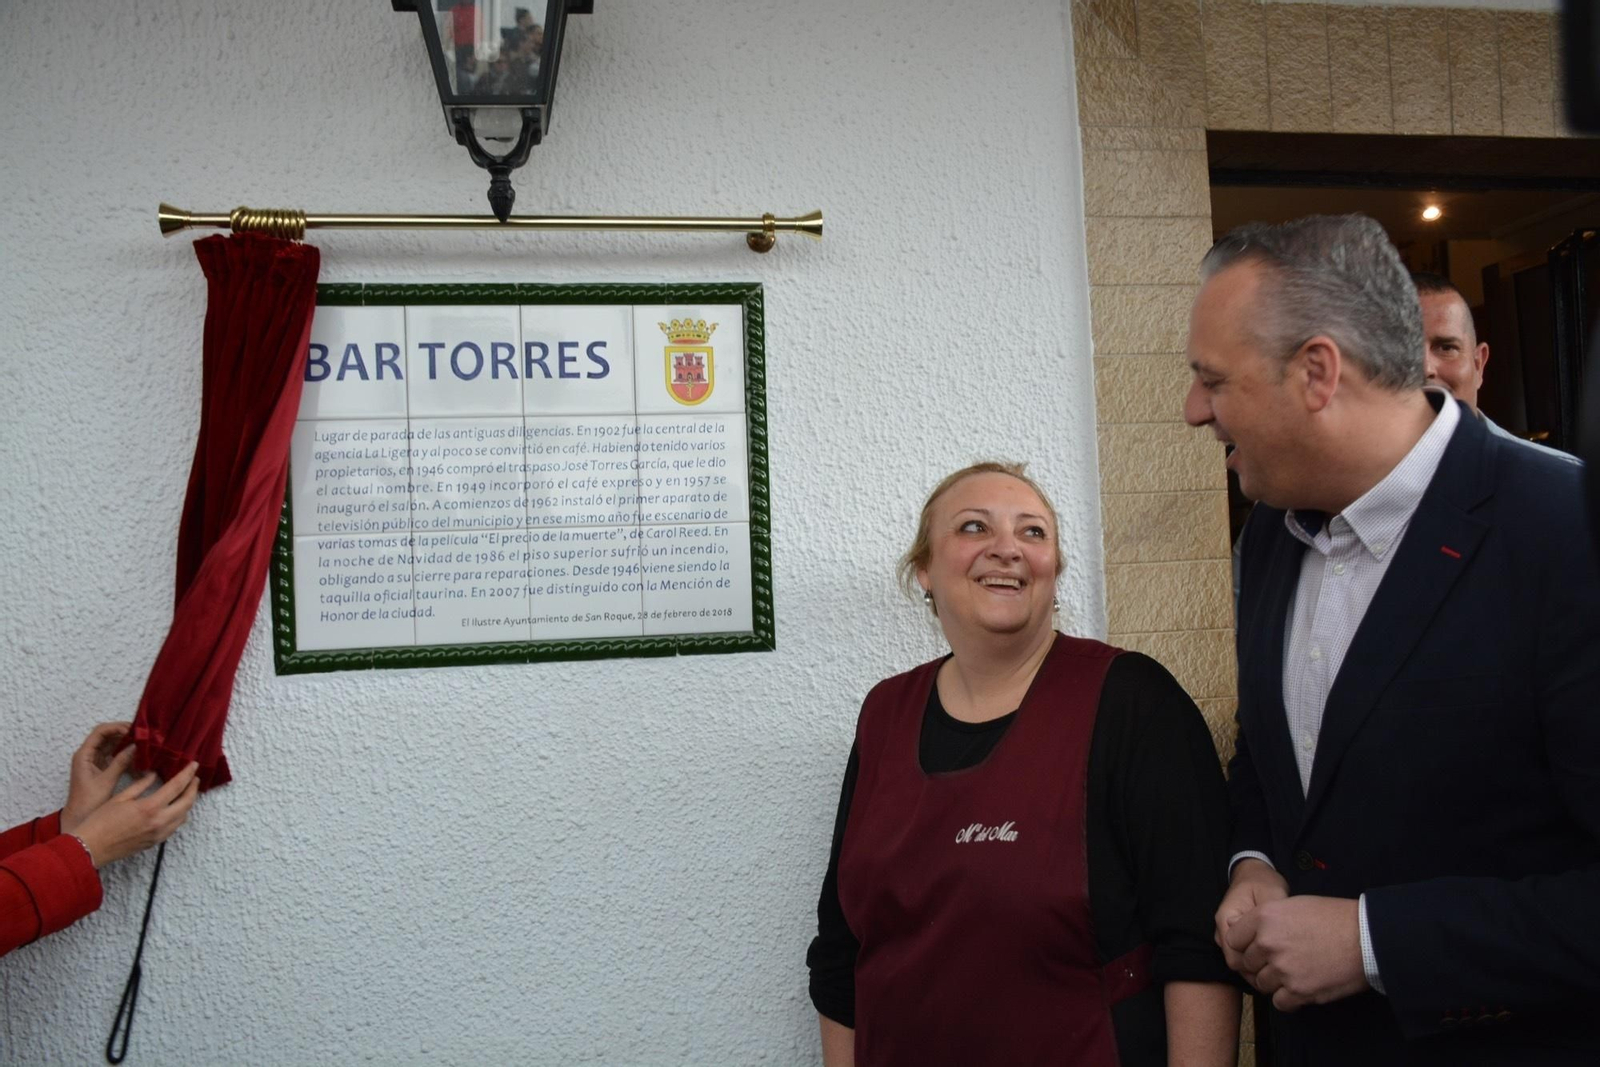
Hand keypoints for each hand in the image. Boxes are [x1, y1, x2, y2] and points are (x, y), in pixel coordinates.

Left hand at [60, 721, 136, 833]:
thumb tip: (136, 746)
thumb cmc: (88, 801)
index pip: (100, 731)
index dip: (117, 727)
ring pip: (112, 746)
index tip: (134, 730)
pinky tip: (138, 759)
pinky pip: (114, 756)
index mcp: (84, 755)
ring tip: (143, 745)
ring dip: (126, 744)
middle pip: (107, 736)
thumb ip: (120, 762)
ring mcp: (94, 762)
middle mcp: (88, 755)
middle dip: (124, 734)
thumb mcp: (106, 781)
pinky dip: (125, 756)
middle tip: (143, 736)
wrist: (78, 819)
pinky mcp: (101, 769)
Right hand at [73, 762, 200, 867]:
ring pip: (183, 816)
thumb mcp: (120, 798)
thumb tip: (155, 775)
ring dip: (188, 802)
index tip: (194, 765)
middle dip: (193, 788)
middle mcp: (159, 821)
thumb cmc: (100, 821)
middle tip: (194, 778)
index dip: (188, 774)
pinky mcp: (155, 842)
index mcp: (150, 807)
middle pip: (187, 802)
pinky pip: (174, 827)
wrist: (90, 848)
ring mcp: (159, 834)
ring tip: (185, 791)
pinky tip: (174, 808)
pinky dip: (179, 815)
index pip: (177, 787)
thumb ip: (141, 785)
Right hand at [1214, 858, 1287, 974]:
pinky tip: (1273, 960)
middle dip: (1257, 970)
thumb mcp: (1271, 894)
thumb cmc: (1262, 882)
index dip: (1255, 965)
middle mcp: (1223, 930)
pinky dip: (1257, 961)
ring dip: (1257, 967)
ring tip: (1280, 968)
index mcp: (1226, 919)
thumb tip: (1273, 940)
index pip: (1234, 956)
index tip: (1277, 967)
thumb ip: (1270, 917)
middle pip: (1236, 962)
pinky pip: (1243, 955)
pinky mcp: (1236, 937)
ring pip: (1239, 962)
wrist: (1254, 873)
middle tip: (1282, 973)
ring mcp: (1227, 934)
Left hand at [1223, 895, 1368, 1010]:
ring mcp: (1282, 969)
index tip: (1254, 948)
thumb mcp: (1294, 905)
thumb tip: (1253, 935)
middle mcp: (1268, 943)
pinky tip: (1299, 988)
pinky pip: (1279, 1002)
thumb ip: (1268, 920)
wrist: (1367, 937)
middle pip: (1246, 963)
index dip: (1243, 945)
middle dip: (1259, 964)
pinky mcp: (1299, 991)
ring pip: (1261, 983)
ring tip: (1293, 973)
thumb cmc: (1335, 918)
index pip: (1232, 939)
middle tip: (1278, 962)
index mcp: (1264, 918)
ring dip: (1274, 981)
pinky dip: (1287, 998)